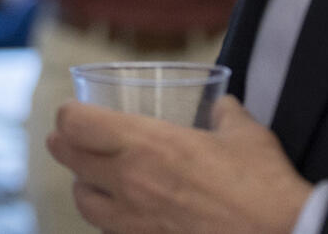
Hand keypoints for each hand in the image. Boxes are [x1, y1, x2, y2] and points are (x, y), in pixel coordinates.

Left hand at [45, 95, 311, 233]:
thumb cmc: (264, 186)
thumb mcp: (246, 134)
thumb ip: (226, 114)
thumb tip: (222, 105)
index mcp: (146, 144)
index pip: (75, 123)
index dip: (69, 113)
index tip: (74, 110)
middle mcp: (130, 181)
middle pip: (68, 157)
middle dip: (64, 144)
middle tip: (69, 137)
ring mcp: (135, 221)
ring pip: (83, 201)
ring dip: (83, 184)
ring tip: (94, 177)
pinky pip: (110, 231)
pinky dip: (109, 219)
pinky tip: (125, 212)